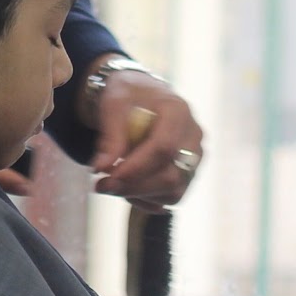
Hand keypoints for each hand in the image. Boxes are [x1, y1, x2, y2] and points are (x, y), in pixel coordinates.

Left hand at [88, 68, 203, 209]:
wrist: (140, 96)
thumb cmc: (127, 96)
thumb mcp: (113, 105)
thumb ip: (110, 136)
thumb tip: (101, 168)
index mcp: (178, 111)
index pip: (164, 147)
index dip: (136, 167)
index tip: (108, 176)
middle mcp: (193, 136)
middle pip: (172, 175)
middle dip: (134, 186)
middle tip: (101, 186)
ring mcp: (194, 157)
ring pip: (173, 191)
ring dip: (139, 195)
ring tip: (109, 184)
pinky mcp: (187, 173)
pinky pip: (171, 197)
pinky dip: (146, 199)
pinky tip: (124, 189)